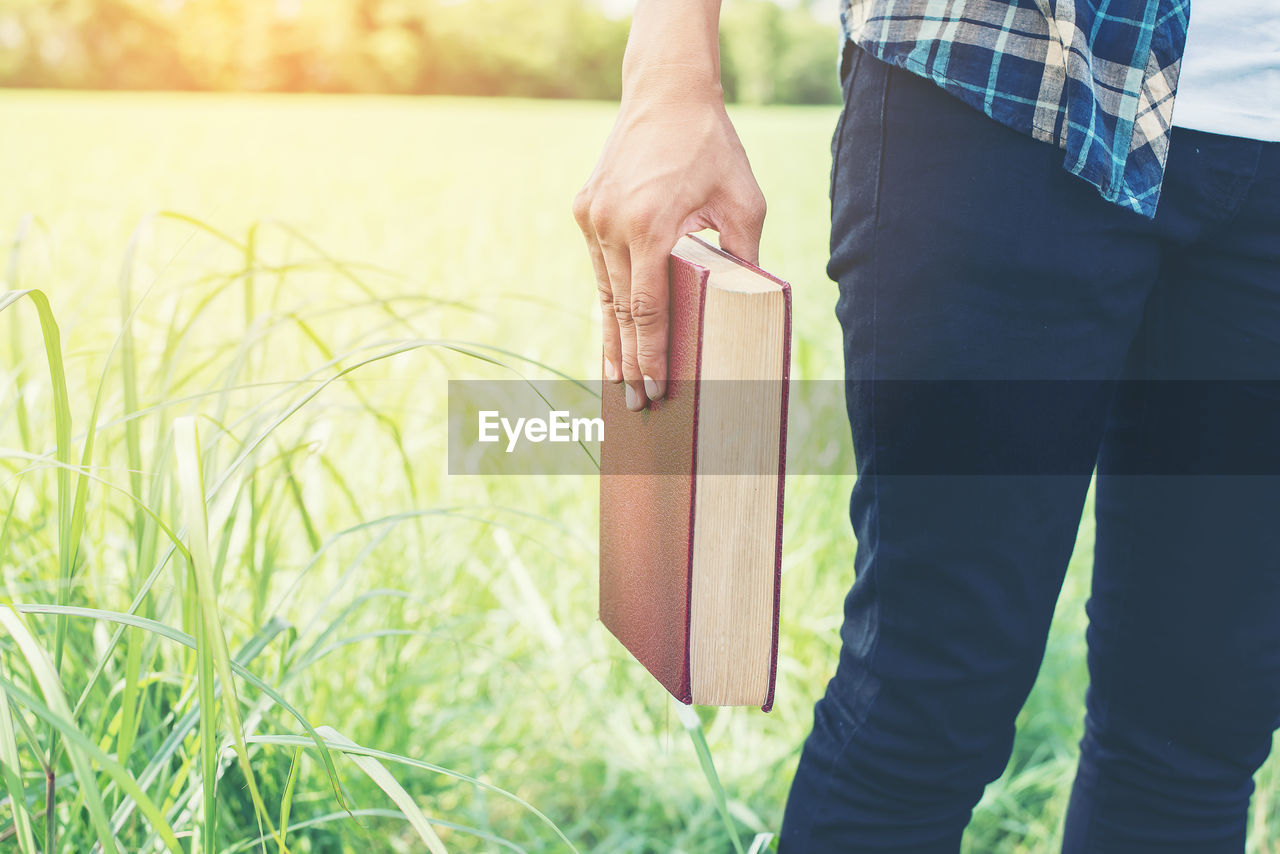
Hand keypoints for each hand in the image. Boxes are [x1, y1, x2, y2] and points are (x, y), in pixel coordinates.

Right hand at [573, 72, 765, 410]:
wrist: (665, 94)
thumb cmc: (712, 147)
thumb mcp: (743, 202)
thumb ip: (744, 256)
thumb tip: (746, 305)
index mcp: (650, 225)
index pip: (647, 309)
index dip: (651, 354)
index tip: (654, 388)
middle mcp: (612, 224)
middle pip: (618, 311)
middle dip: (627, 361)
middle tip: (634, 404)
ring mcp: (592, 217)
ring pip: (603, 293)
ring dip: (612, 338)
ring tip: (619, 380)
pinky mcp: (585, 209)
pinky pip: (599, 267)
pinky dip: (608, 301)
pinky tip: (613, 332)